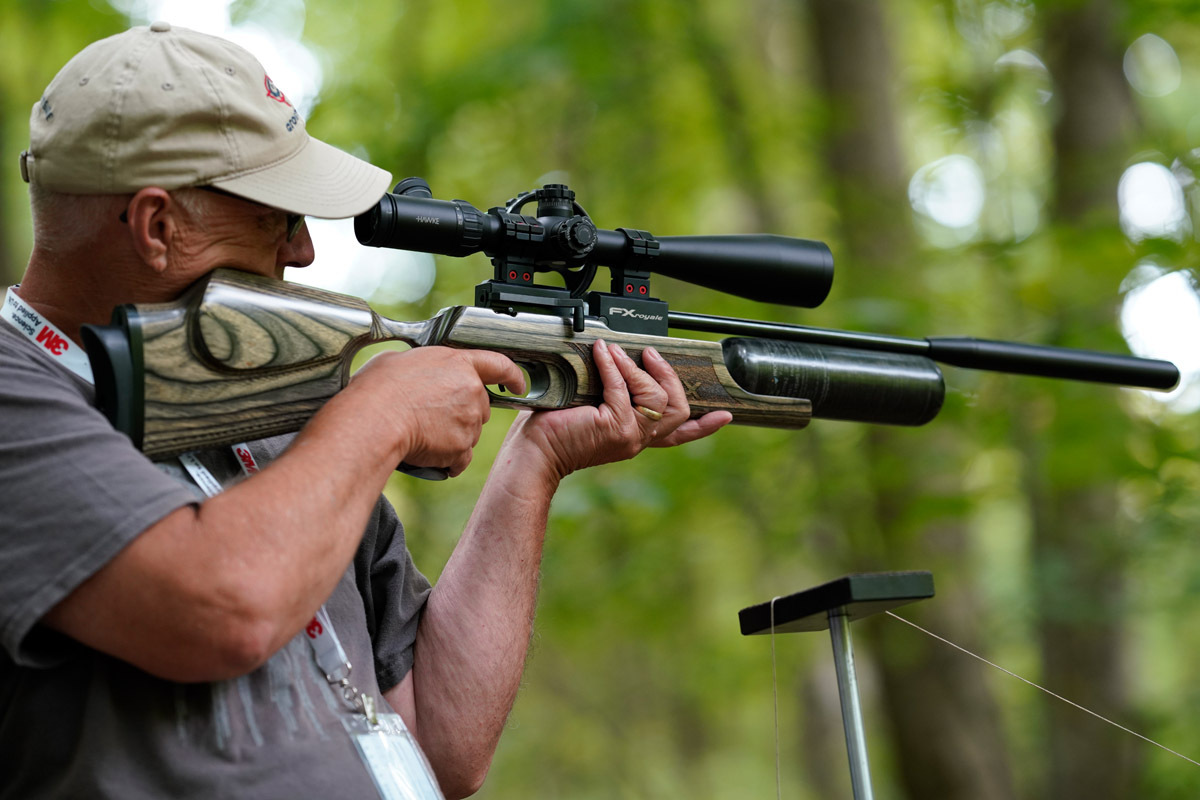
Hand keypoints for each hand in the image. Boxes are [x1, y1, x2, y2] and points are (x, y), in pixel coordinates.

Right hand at [346, 347, 525, 476]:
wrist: (375, 420)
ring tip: (422, 432)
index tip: (519, 384)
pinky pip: (461, 459)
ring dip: (452, 436)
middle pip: (480, 406)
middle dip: (462, 412)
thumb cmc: (378, 389)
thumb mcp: (400, 361)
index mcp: (458, 363)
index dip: (513, 376)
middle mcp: (471, 390)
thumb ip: (423, 367)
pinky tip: (428, 454)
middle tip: (432, 415)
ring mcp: (469, 420)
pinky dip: (447, 460)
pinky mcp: (462, 447)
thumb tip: (415, 374)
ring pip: (469, 433)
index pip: (499, 365)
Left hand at [508, 340, 731, 479]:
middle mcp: (637, 439)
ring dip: (636, 367)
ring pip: (656, 396)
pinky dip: (612, 364)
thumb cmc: (552, 432)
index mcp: (635, 437)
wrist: (533, 456)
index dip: (704, 426)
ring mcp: (629, 435)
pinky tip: (601, 353)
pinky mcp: (614, 427)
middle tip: (650, 355)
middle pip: (677, 408)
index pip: (678, 434)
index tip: (725, 417)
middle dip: (668, 376)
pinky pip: (622, 387)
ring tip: (616, 352)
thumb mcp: (591, 410)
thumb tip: (620, 357)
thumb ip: (612, 394)